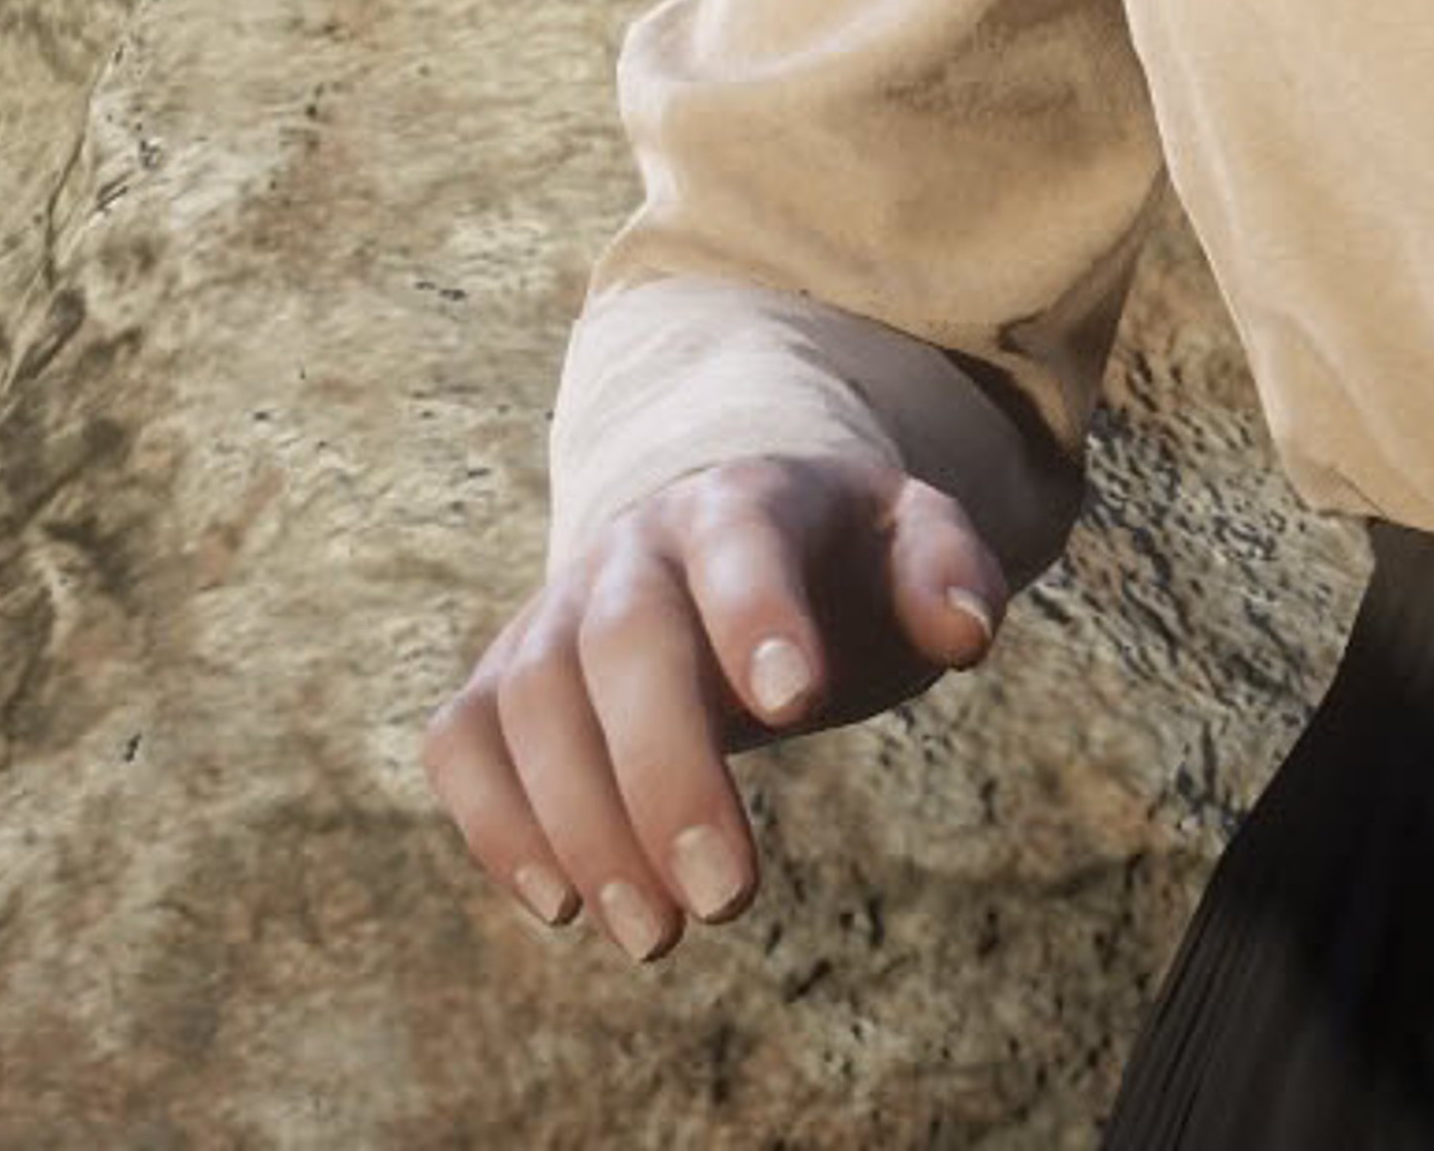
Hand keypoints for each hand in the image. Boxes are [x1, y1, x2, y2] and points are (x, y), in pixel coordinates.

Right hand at [421, 453, 1006, 962]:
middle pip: (626, 640)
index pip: (741, 543)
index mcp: (744, 497)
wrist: (730, 536)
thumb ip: (947, 569)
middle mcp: (634, 545)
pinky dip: (494, 822)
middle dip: (668, 772)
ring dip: (583, 827)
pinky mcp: (502, 676)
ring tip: (658, 936)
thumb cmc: (837, 559)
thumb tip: (969, 633)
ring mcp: (556, 608)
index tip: (800, 708)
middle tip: (727, 900)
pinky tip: (563, 906)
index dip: (759, 615)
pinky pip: (463, 740)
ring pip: (533, 700)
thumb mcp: (908, 538)